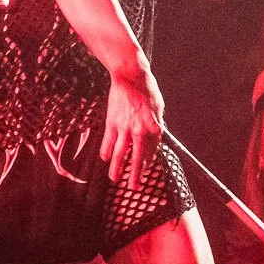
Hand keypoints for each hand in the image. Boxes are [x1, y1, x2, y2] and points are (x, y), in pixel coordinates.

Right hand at [101, 60, 163, 188]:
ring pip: (119, 154)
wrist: (129, 76)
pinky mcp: (111, 123)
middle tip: (134, 188)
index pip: (151, 152)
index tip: (145, 172)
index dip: (147, 163)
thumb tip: (155, 135)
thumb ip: (156, 123)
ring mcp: (124, 128)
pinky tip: (104, 159)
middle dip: (135, 176)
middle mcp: (139, 131)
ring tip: (115, 179)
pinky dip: (105, 152)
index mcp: (154, 127)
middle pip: (136, 159)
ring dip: (116, 169)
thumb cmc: (147, 89)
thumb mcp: (159, 107)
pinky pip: (107, 142)